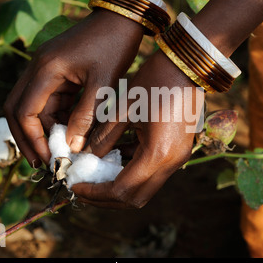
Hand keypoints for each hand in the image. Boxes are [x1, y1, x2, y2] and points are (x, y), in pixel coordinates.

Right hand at [4, 9, 143, 166]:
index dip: (33, 139)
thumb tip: (72, 147)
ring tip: (60, 152)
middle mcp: (38, 68)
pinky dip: (56, 118)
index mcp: (46, 69)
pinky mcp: (55, 71)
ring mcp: (45, 69)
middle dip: (29, 138)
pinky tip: (69, 132)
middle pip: (17, 110)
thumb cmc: (114, 45)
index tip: (49, 159)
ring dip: (43, 129)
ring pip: (32, 107)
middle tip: (44, 162)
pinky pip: (48, 100)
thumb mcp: (103, 83)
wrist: (121, 17)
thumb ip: (86, 116)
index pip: (24, 111)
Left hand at [71, 50, 205, 208]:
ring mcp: (178, 158)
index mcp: (157, 153)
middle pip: (135, 198)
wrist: (188, 65)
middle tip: (83, 187)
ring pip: (145, 188)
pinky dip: (132, 172)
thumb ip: (103, 138)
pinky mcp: (178, 151)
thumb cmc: (155, 80)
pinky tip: (114, 158)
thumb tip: (84, 157)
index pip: (121, 189)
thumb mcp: (123, 109)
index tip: (74, 185)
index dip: (95, 191)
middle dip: (106, 197)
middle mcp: (171, 163)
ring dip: (119, 187)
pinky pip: (153, 172)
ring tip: (94, 175)